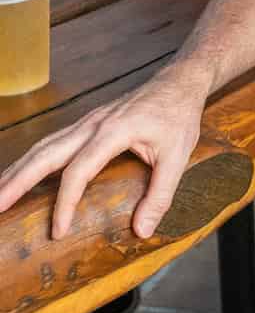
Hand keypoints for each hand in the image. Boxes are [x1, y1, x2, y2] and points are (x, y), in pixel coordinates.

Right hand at [0, 63, 208, 240]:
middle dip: (17, 180)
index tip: (58, 231)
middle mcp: (93, 124)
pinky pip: (53, 142)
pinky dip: (32, 160)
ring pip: (44, 145)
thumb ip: (161, 194)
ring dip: (18, 169)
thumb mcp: (178, 155)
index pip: (79, 170)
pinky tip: (21, 175)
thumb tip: (142, 230)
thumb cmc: (179, 115)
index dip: (65, 202)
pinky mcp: (88, 123)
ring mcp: (87, 121)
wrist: (180, 81)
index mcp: (114, 131)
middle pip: (45, 153)